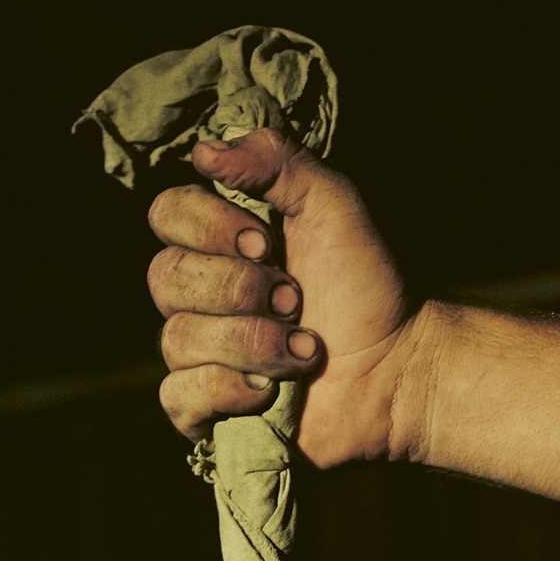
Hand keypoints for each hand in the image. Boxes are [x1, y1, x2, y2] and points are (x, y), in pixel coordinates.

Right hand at [146, 129, 422, 466]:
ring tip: (303, 350)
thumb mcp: (331, 204)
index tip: (267, 244)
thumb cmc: (364, 286)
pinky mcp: (205, 411)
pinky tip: (269, 392)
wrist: (394, 368)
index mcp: (219, 243)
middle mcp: (199, 297)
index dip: (210, 227)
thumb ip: (275, 162)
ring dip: (253, 343)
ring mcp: (198, 357)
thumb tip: (203, 149)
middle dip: (239, 289)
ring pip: (178, 338)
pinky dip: (228, 390)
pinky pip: (178, 396)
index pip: (167, 214)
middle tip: (296, 300)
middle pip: (165, 277)